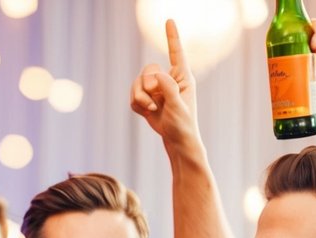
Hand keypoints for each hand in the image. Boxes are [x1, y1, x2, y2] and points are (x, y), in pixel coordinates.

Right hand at [130, 19, 198, 150]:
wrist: (176, 139)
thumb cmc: (183, 124)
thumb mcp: (178, 106)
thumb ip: (169, 88)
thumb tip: (157, 75)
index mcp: (182, 77)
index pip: (176, 52)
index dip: (172, 36)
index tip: (169, 20)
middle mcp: (168, 79)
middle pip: (148, 69)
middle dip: (146, 85)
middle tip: (155, 101)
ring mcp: (156, 89)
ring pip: (137, 83)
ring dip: (140, 98)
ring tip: (151, 109)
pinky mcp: (147, 99)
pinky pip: (133, 95)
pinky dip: (137, 105)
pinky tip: (147, 112)